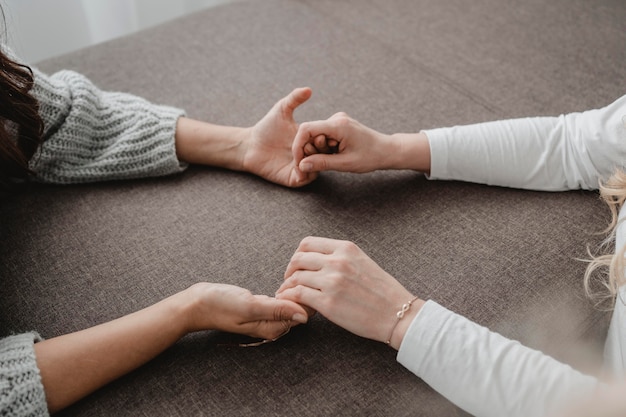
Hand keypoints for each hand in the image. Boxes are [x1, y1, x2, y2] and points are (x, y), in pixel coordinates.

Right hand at [183, 283, 308, 339]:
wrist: (197, 303)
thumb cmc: (220, 305)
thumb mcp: (250, 306)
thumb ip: (277, 311)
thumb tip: (304, 315)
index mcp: (273, 328)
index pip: (303, 314)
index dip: (306, 296)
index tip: (299, 282)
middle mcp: (273, 325)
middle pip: (299, 309)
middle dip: (302, 292)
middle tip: (293, 276)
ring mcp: (267, 316)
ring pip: (291, 303)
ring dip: (294, 290)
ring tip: (288, 277)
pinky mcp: (261, 307)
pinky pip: (280, 300)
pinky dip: (285, 290)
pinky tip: (282, 282)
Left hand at [241, 87, 318, 186]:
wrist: (250, 145)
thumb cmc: (266, 127)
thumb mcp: (282, 109)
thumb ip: (294, 98)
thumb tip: (309, 89)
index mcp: (309, 140)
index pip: (324, 141)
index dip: (324, 138)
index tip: (319, 133)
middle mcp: (307, 154)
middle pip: (324, 156)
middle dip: (320, 150)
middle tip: (311, 144)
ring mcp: (301, 167)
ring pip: (316, 168)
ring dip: (312, 161)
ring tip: (303, 153)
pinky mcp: (293, 178)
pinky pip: (305, 179)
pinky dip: (305, 172)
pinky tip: (298, 164)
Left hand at [275, 236, 422, 348]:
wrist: (398, 314)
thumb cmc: (383, 292)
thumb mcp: (363, 262)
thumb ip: (341, 257)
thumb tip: (319, 260)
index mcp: (346, 249)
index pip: (308, 243)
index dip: (297, 255)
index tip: (297, 266)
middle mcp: (337, 261)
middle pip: (298, 259)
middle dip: (289, 271)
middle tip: (289, 281)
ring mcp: (332, 282)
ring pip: (296, 278)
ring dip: (288, 287)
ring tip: (289, 295)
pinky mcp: (328, 303)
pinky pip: (298, 295)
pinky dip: (290, 299)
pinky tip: (294, 304)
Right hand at [292, 112, 395, 180]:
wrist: (387, 150)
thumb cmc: (370, 157)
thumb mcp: (345, 164)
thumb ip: (321, 163)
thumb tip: (301, 165)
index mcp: (338, 125)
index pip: (307, 129)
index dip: (298, 145)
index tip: (299, 161)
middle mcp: (337, 118)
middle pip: (310, 133)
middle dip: (311, 150)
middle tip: (324, 163)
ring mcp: (338, 119)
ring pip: (316, 135)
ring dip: (320, 150)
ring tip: (336, 158)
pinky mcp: (339, 124)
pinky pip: (323, 135)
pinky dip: (325, 147)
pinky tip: (338, 153)